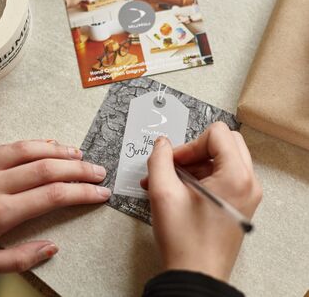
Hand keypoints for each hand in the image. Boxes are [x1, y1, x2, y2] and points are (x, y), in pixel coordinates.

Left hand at [0, 140, 109, 276]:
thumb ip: (17, 260)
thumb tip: (51, 248)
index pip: (53, 196)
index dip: (82, 193)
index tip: (100, 193)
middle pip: (48, 169)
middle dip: (80, 170)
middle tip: (99, 172)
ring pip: (31, 150)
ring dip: (60, 151)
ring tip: (80, 155)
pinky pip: (10, 145)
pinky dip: (35, 143)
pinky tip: (49, 145)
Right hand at [142, 122, 261, 281]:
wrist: (195, 275)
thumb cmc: (185, 241)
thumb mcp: (163, 193)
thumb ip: (159, 159)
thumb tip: (162, 144)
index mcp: (236, 177)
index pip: (217, 133)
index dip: (190, 144)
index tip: (174, 161)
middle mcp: (248, 183)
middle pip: (224, 143)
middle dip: (194, 151)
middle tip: (175, 166)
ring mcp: (246, 194)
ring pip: (222, 159)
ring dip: (194, 165)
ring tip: (169, 182)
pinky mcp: (238, 203)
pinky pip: (222, 176)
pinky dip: (200, 177)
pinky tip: (179, 191)